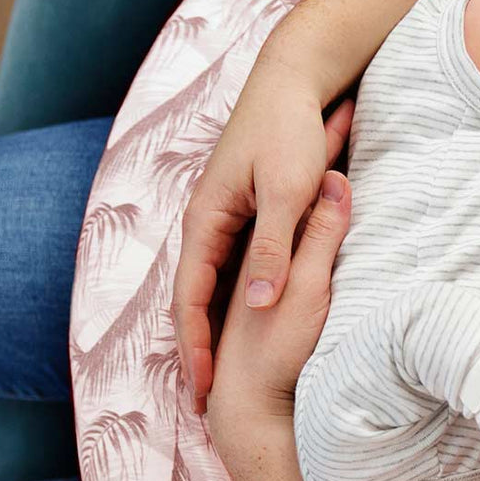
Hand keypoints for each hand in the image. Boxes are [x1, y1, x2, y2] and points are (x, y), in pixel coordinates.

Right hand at [173, 54, 353, 411]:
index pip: (189, 301)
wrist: (290, 80)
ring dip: (207, 333)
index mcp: (206, 223)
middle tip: (204, 400)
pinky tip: (240, 330)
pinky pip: (227, 271)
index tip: (204, 393)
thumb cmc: (288, 133)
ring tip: (215, 378)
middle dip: (195, 352)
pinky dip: (226, 306)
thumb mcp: (287, 195)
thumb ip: (275, 248)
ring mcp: (220, 220)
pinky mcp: (241, 214)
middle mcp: (203, 225)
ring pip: (207, 289)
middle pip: (191, 301)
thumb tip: (256, 302)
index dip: (194, 350)